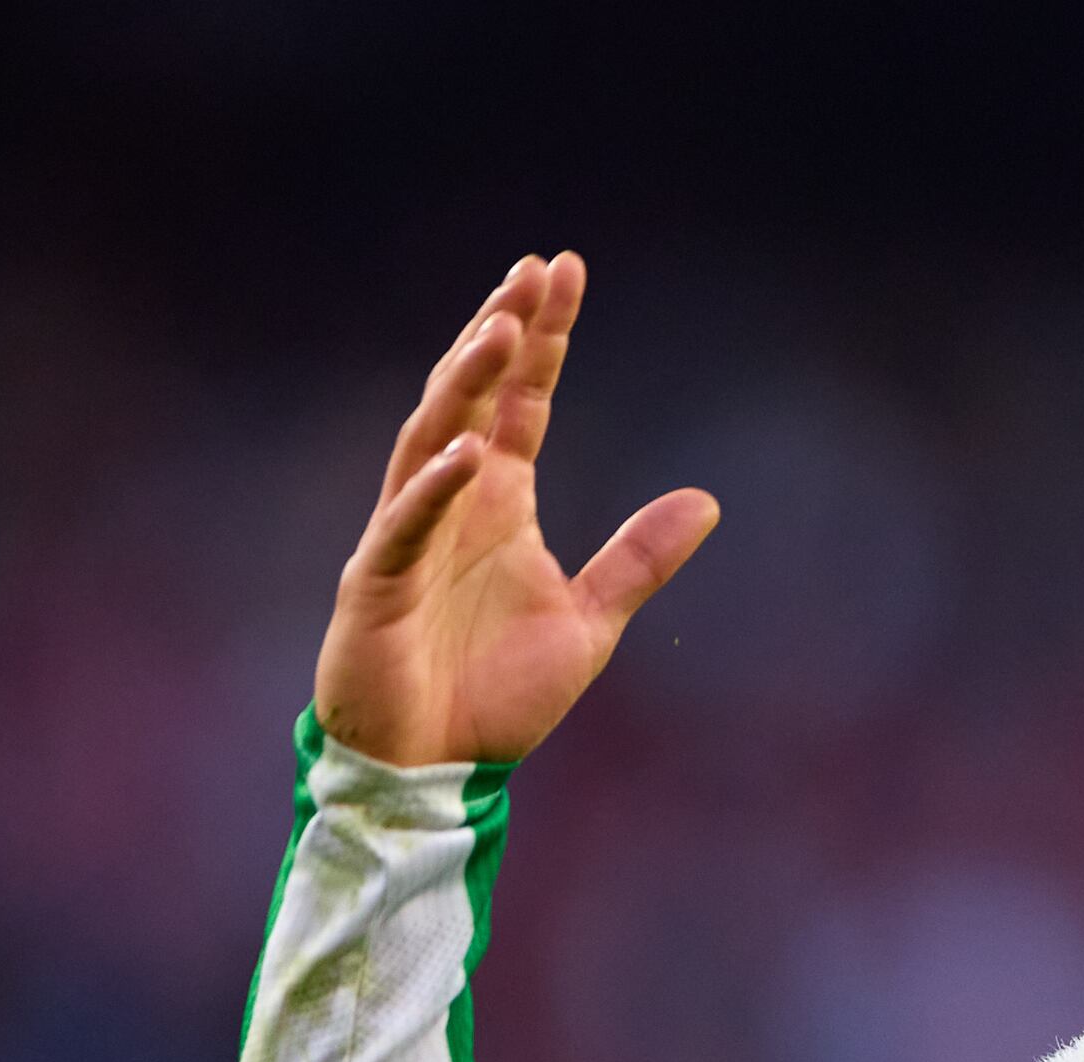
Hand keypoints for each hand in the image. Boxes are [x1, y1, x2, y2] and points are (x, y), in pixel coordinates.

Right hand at [313, 253, 718, 767]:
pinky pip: (404, 527)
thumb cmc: (495, 697)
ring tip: (501, 329)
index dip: (544, 338)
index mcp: (498, 501)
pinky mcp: (377, 585)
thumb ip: (639, 559)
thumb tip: (706, 500)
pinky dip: (434, 490)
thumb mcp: (589, 622)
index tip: (565, 270)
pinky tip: (468, 451)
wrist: (435, 769)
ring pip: (430, 439)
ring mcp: (408, 537)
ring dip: (463, 384)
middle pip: (471, 396)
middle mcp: (450, 502)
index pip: (522, 400)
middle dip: (501, 331)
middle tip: (533, 270)